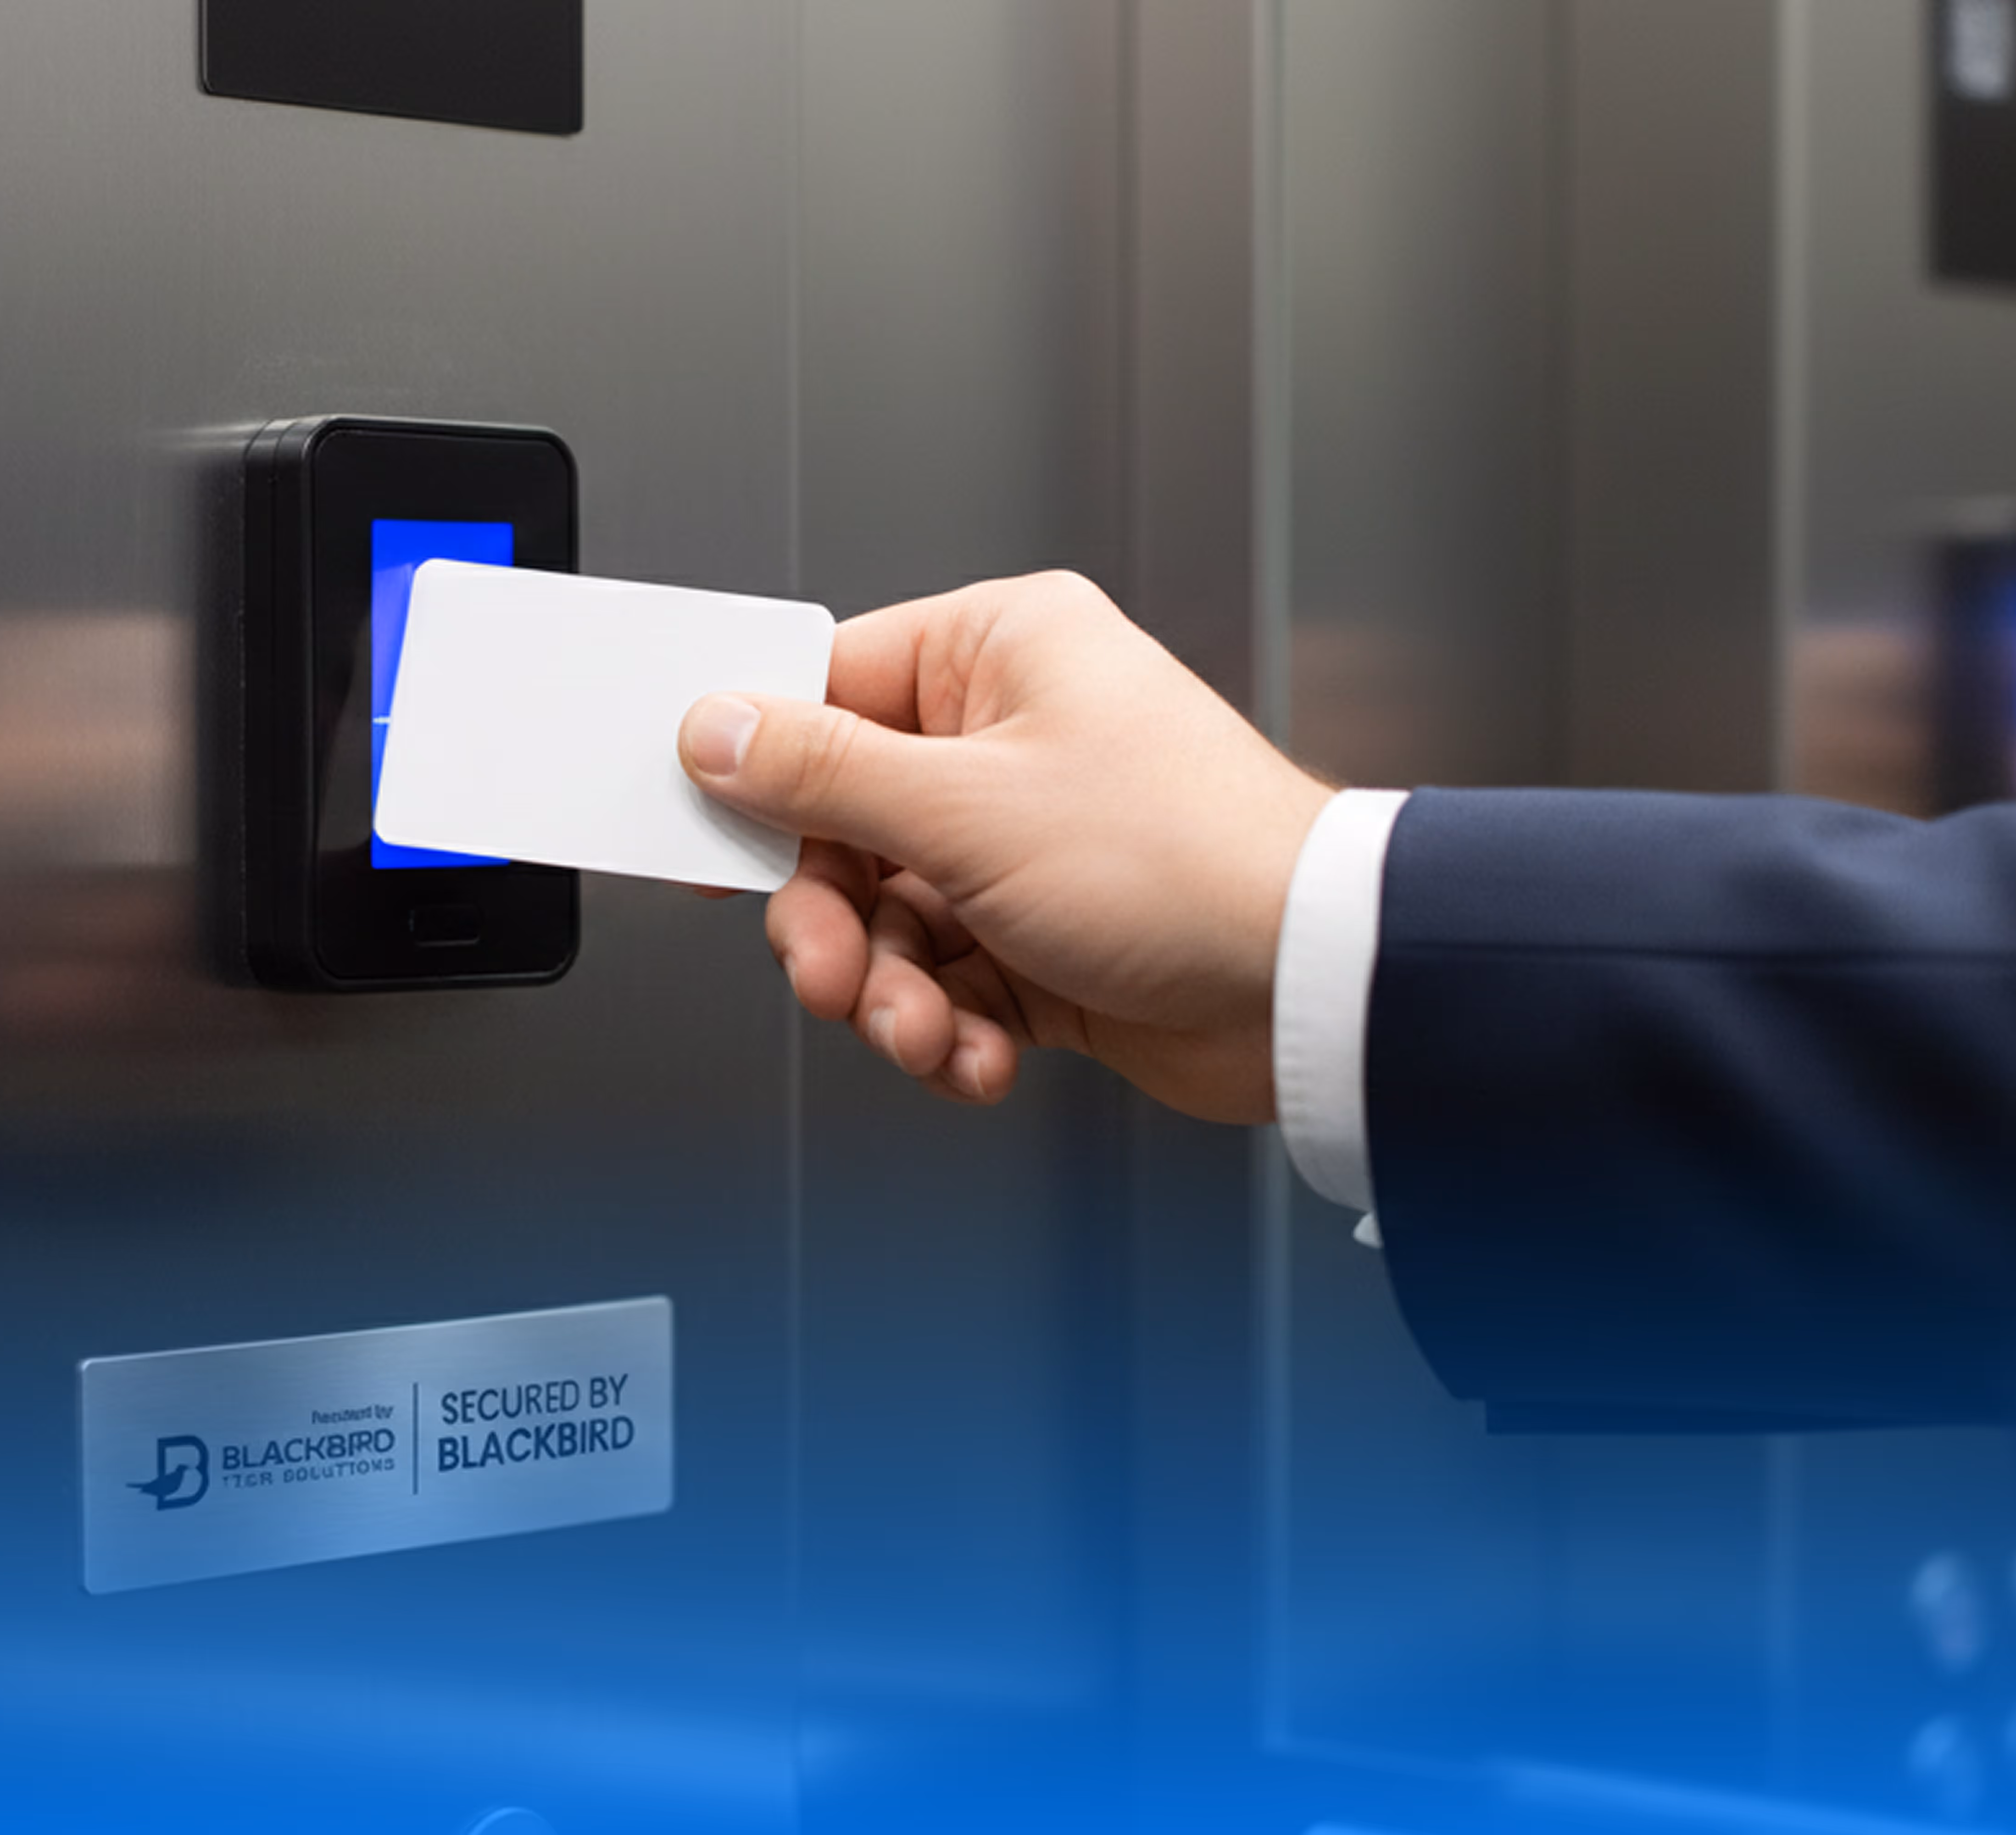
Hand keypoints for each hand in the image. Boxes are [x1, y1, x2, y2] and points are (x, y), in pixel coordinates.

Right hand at [677, 572, 1331, 1122]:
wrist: (1310, 987)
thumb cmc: (1186, 863)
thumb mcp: (964, 810)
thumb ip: (821, 772)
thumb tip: (719, 729)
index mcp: (999, 655)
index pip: (825, 691)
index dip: (754, 772)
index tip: (705, 836)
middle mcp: (1011, 738)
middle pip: (842, 826)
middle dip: (832, 925)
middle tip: (829, 975)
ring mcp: (1026, 841)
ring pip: (887, 920)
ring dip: (889, 995)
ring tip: (923, 1032)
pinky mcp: (1044, 936)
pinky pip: (947, 980)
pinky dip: (949, 1029)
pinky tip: (976, 1056)